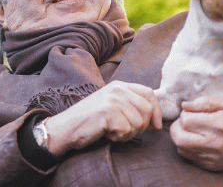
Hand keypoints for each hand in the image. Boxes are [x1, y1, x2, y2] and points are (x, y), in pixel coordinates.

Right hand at [42, 81, 161, 155]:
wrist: (65, 128)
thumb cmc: (89, 122)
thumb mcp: (113, 108)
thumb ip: (132, 109)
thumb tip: (156, 123)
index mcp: (119, 86)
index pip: (149, 93)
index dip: (157, 111)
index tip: (156, 126)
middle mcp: (117, 89)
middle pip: (147, 109)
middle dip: (142, 126)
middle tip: (126, 132)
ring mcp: (111, 100)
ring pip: (138, 122)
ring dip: (128, 133)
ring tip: (113, 132)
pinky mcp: (106, 112)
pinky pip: (126, 130)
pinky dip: (118, 137)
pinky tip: (107, 133)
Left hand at [169, 96, 222, 170]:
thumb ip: (205, 102)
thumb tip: (184, 105)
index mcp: (218, 124)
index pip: (186, 120)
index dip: (185, 114)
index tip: (192, 112)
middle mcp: (214, 143)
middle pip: (179, 137)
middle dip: (177, 127)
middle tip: (185, 122)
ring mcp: (213, 157)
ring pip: (181, 149)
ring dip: (181, 138)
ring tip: (191, 131)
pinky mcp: (213, 166)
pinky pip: (190, 158)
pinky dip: (188, 149)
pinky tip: (197, 141)